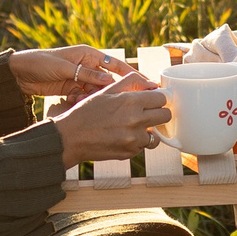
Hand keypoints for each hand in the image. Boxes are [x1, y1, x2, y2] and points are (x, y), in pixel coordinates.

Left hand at [10, 46, 137, 100]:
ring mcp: (80, 78)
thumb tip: (108, 81)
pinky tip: (75, 101)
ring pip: (96, 92)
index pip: (116, 65)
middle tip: (121, 102)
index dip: (132, 75)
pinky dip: (82, 101)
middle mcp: (87, 66)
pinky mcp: (72, 89)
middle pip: (108, 81)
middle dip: (113, 92)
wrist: (18, 73)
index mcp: (89, 54)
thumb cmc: (41, 62)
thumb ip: (86, 74)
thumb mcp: (64, 68)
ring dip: (94, 98)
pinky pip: (84, 97)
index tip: (146, 84)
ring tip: (88, 101)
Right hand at [48, 73, 170, 167]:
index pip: (161, 98)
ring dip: (148, 131)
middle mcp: (136, 120)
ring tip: (132, 127)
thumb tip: (152, 84)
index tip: (151, 101)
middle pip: (166, 115)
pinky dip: (137, 142)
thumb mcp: (106, 91)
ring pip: (156, 134)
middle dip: (158, 113)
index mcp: (131, 101)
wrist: (70, 138)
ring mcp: (134, 139)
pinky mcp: (130, 152)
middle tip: (146, 113)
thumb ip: (131, 83)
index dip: (156, 98)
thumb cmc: (86, 112)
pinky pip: (143, 146)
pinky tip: (123, 137)